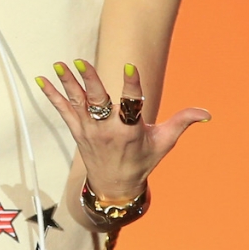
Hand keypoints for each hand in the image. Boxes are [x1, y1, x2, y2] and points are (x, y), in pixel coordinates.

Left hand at [37, 59, 209, 202]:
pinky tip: (41, 80)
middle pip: (98, 103)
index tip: (129, 67)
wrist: (114, 187)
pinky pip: (63, 111)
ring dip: (67, 83)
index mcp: (130, 132)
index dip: (131, 86)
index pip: (131, 105)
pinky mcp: (77, 131)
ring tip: (59, 64)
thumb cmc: (142, 161)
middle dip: (90, 82)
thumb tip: (207, 113)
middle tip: (82, 62)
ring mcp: (89, 131)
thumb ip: (182, 123)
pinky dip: (52, 96)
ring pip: (77, 104)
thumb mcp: (164, 143)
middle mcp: (107, 131)